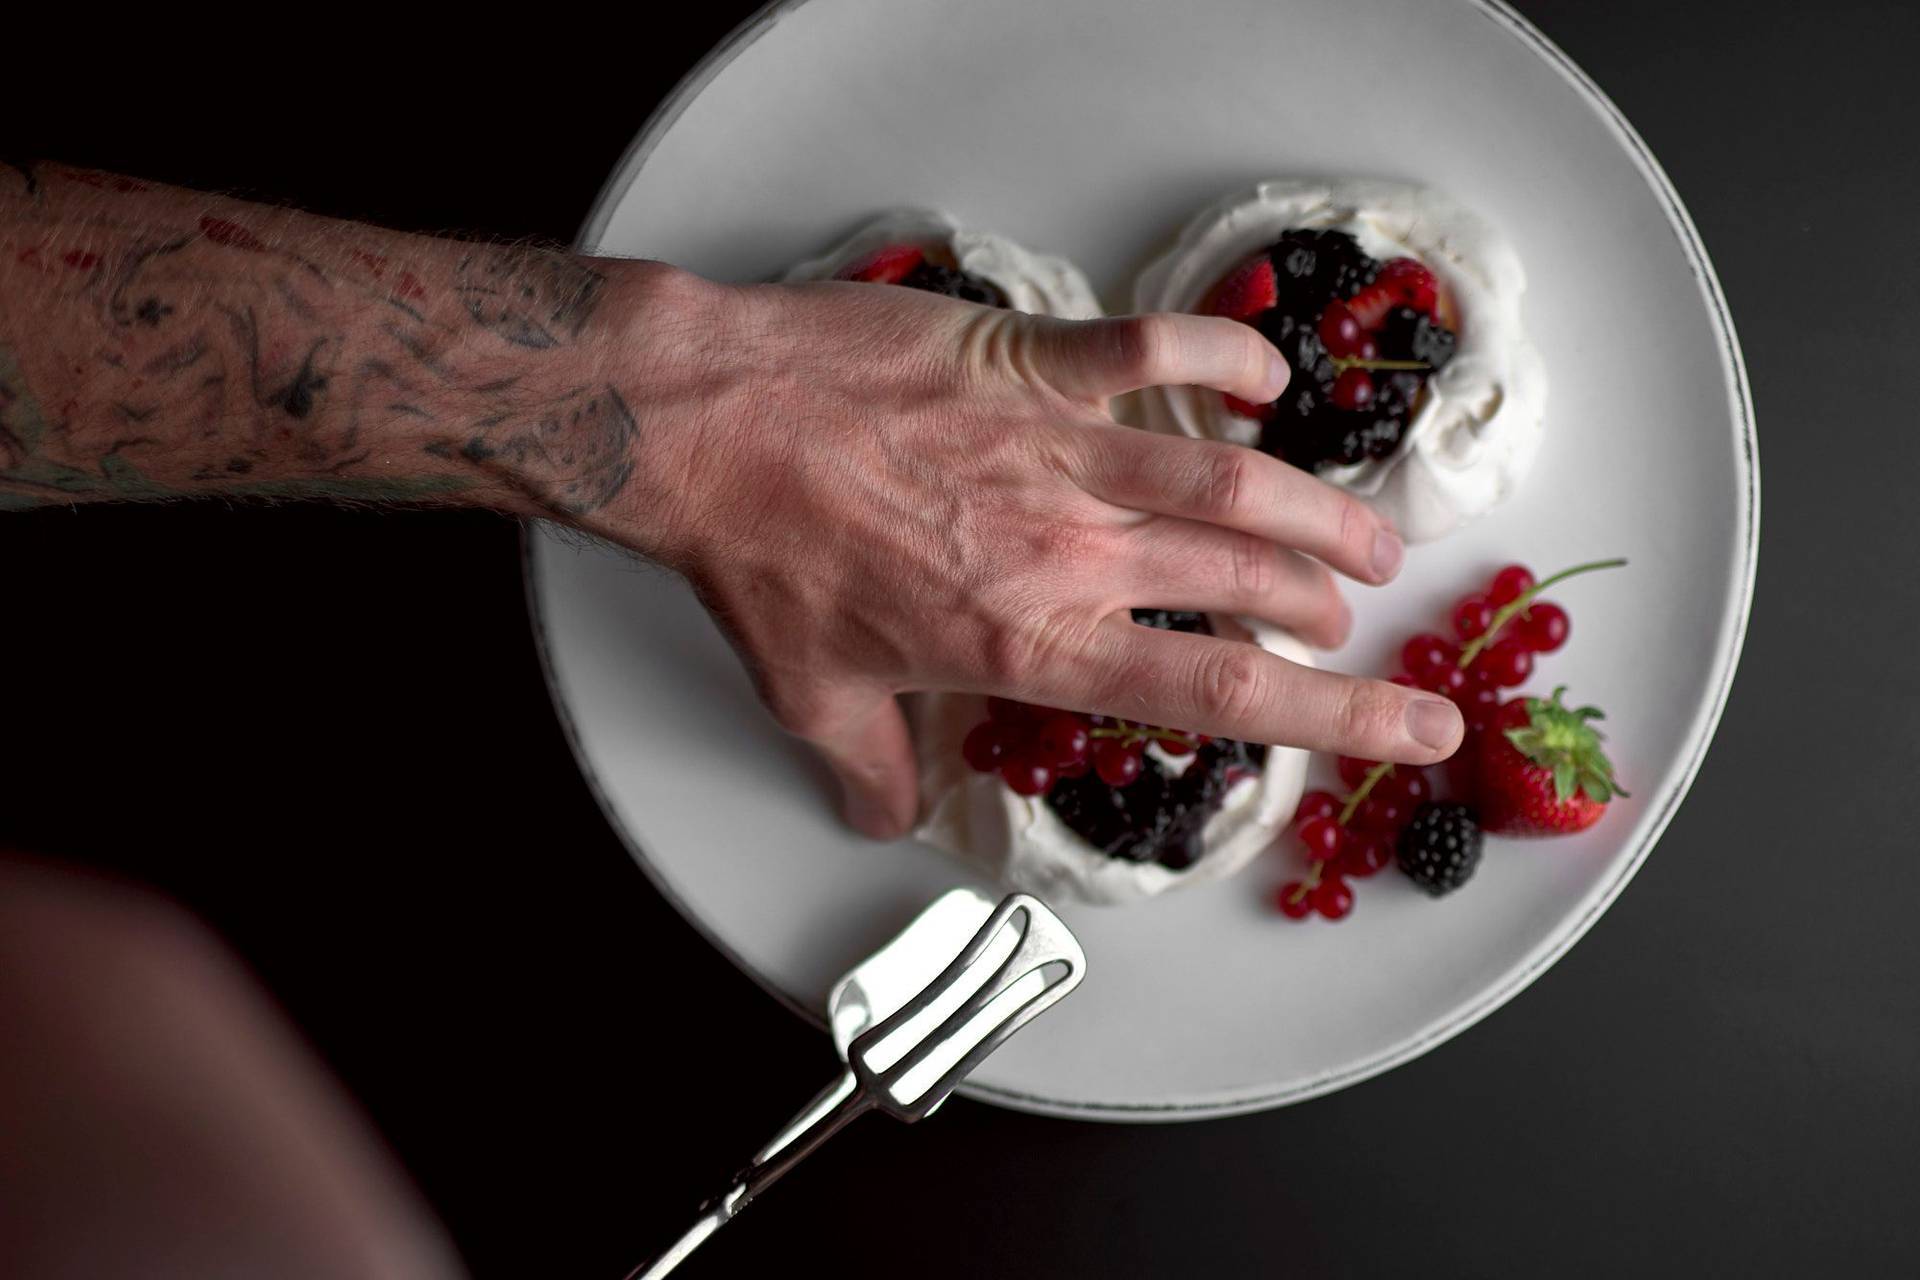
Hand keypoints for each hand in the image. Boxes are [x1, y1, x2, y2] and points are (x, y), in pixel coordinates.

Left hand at [588, 265, 1462, 837]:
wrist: (710, 430)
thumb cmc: (760, 560)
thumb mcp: (813, 696)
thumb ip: (872, 770)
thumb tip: (889, 820)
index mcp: (1033, 643)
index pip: (1217, 695)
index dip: (1337, 718)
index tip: (1418, 730)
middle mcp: (1071, 550)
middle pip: (1250, 580)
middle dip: (1323, 605)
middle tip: (1348, 617)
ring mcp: (1059, 447)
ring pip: (1233, 478)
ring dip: (1317, 508)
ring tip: (1363, 536)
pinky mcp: (1033, 361)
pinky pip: (1157, 349)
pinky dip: (1226, 357)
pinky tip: (1266, 379)